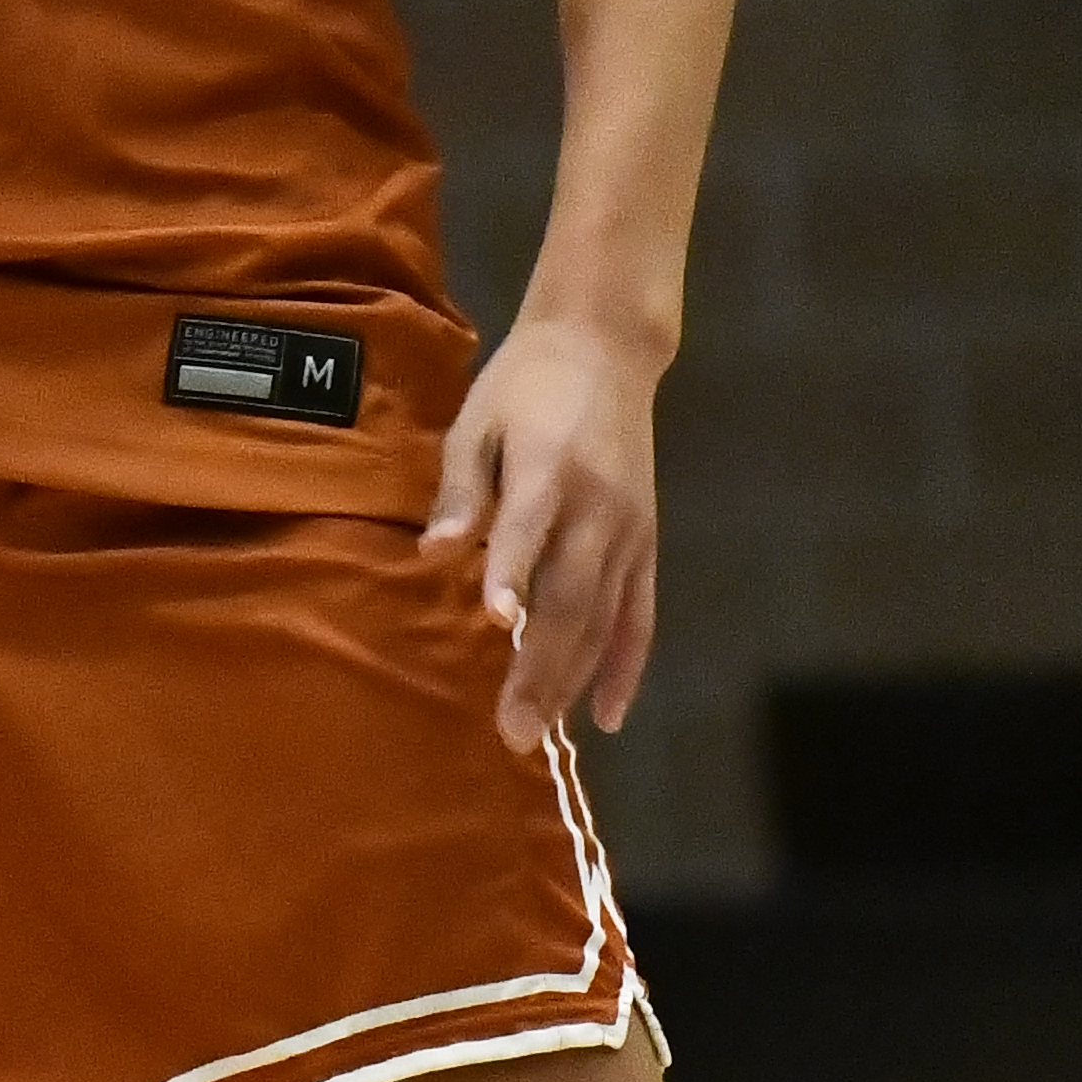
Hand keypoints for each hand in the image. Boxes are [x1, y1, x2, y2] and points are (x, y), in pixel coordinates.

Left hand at [423, 317, 664, 751]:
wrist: (605, 349)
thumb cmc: (524, 385)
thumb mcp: (476, 420)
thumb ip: (461, 490)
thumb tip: (433, 553)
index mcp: (549, 469)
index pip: (529, 528)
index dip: (511, 572)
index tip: (494, 620)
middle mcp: (598, 509)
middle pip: (571, 597)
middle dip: (541, 668)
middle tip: (513, 729)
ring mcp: (629, 532)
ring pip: (604, 619)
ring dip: (574, 680)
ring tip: (542, 731)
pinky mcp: (648, 543)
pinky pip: (642, 615)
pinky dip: (628, 666)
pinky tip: (610, 714)